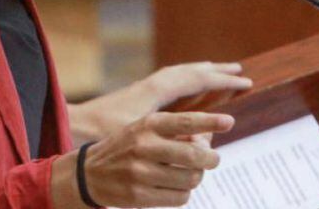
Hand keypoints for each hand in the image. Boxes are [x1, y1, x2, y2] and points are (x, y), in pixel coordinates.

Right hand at [52, 112, 233, 207]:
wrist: (89, 173)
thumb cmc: (127, 147)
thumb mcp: (146, 129)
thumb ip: (177, 131)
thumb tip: (209, 138)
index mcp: (147, 125)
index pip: (185, 121)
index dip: (209, 121)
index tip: (229, 121)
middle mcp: (144, 146)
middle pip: (194, 155)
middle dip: (211, 158)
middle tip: (213, 159)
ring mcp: (141, 172)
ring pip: (190, 179)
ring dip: (197, 177)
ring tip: (190, 173)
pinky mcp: (139, 195)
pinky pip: (180, 198)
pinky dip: (184, 193)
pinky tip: (175, 186)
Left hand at [69, 62, 252, 143]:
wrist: (74, 127)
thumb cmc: (104, 135)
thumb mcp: (138, 136)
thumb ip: (167, 136)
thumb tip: (199, 138)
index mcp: (156, 90)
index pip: (196, 79)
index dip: (222, 80)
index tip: (244, 81)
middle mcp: (152, 84)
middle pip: (190, 71)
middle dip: (215, 70)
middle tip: (238, 70)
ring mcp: (145, 87)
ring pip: (180, 73)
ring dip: (201, 72)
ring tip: (218, 72)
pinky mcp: (139, 95)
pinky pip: (170, 81)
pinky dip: (186, 79)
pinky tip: (190, 89)